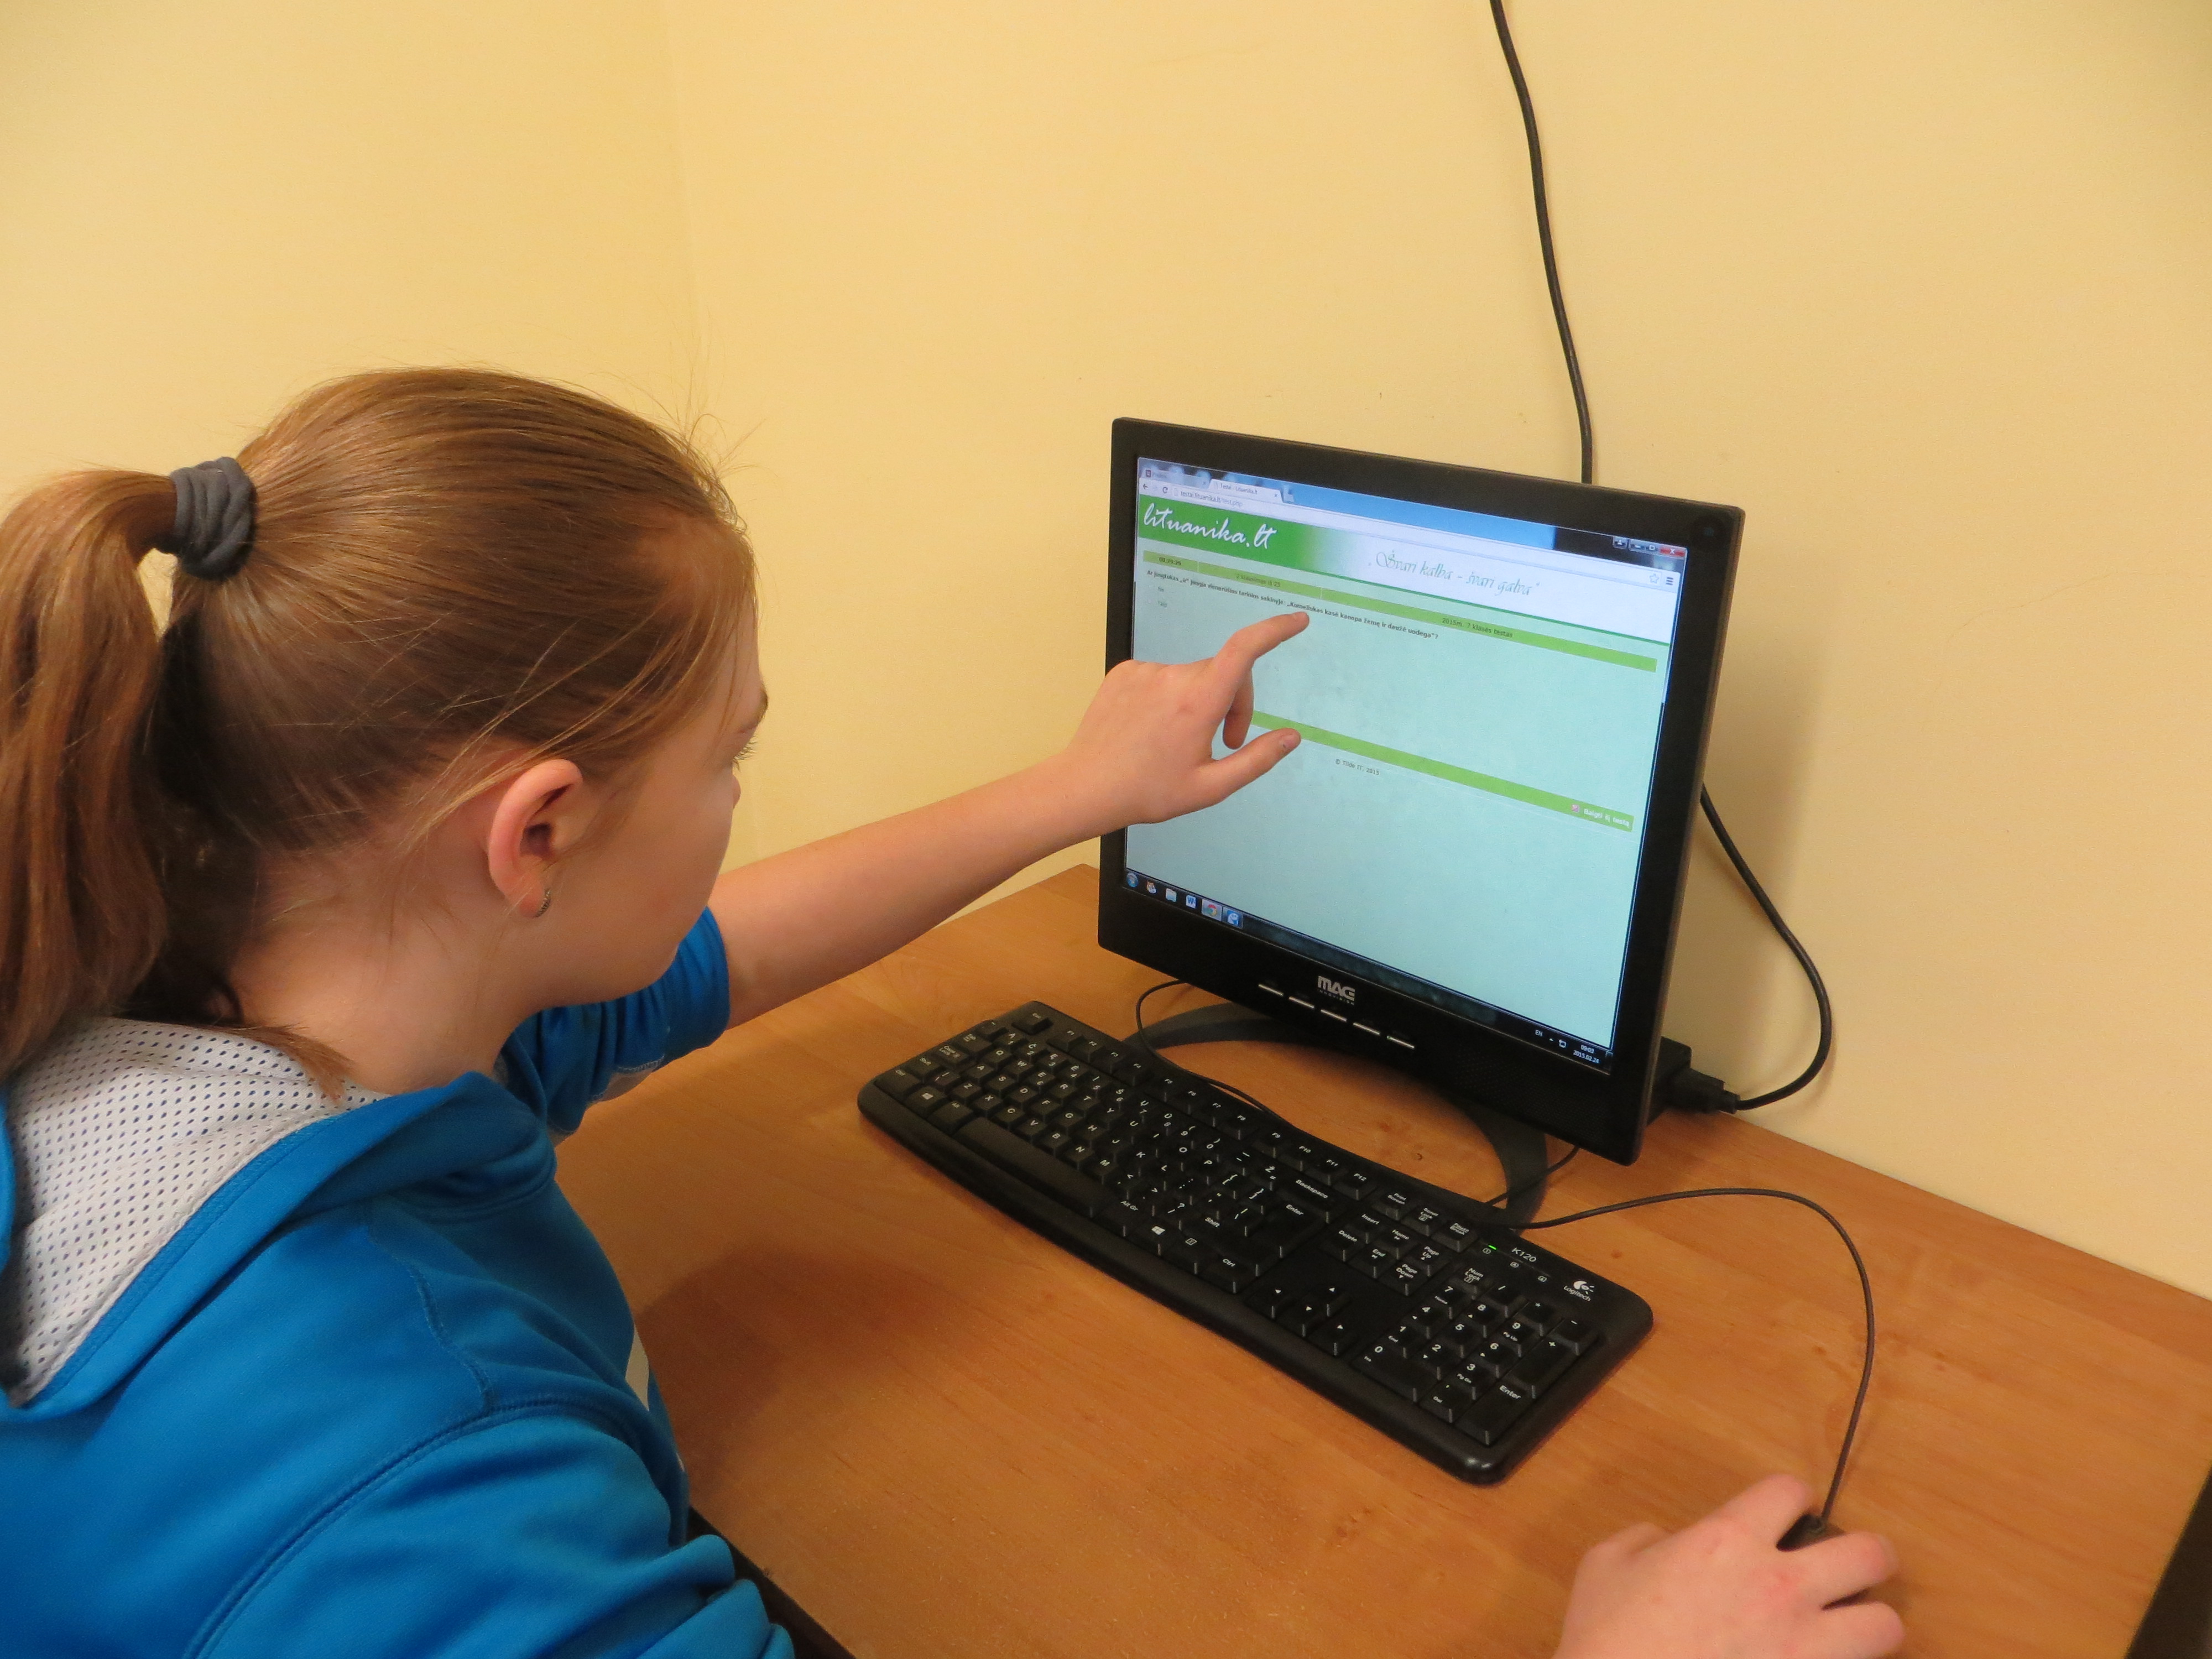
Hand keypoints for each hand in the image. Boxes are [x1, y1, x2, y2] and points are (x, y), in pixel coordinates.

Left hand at [1045, 611, 1309, 834]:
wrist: (1085, 787)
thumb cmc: (1149, 791)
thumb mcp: (1211, 787)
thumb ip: (1256, 759)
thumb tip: (1291, 736)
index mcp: (1198, 702)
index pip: (1245, 650)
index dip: (1275, 630)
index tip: (1297, 621)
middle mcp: (1173, 677)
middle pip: (1223, 672)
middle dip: (1234, 702)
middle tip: (1224, 742)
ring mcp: (1145, 671)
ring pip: (1192, 677)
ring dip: (1199, 701)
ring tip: (1179, 742)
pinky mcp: (1124, 672)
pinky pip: (1162, 677)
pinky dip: (1168, 698)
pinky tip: (1152, 730)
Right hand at [1554, 1476, 1901, 1658]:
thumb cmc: (1608, 1639)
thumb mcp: (1605, 1565)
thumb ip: (1644, 1539)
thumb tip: (1665, 1541)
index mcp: (1727, 1542)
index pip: (1789, 1491)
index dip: (1790, 1497)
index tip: (1788, 1512)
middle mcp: (1780, 1587)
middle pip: (1869, 1552)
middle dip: (1865, 1556)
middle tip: (1847, 1568)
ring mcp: (1803, 1646)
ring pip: (1886, 1624)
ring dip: (1870, 1623)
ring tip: (1849, 1630)